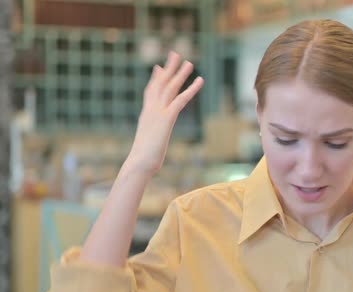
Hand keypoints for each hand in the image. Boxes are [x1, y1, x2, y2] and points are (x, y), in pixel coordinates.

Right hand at [127, 52, 203, 175]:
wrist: (139, 164)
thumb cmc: (142, 160)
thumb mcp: (147, 144)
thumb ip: (150, 138)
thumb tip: (149, 142)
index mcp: (146, 115)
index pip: (150, 92)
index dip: (156, 79)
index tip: (159, 67)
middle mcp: (151, 110)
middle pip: (160, 84)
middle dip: (168, 69)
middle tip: (175, 54)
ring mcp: (158, 113)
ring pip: (170, 87)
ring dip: (180, 73)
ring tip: (189, 62)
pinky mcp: (167, 118)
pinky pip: (181, 99)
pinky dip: (191, 88)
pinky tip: (200, 80)